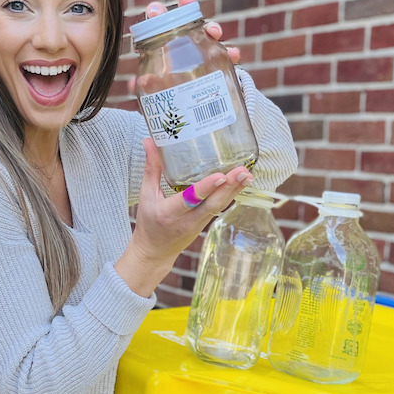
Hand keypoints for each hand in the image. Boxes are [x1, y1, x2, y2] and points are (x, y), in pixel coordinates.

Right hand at [114, 138, 253, 297]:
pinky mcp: (206, 223)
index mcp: (169, 213)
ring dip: (235, 190)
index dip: (205, 188)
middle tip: (243, 172)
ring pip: (219, 206)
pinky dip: (231, 195)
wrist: (155, 253)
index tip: (220, 176)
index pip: (189, 200)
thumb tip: (150, 140)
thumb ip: (151, 168)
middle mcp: (187, 220)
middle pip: (212, 203)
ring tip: (248, 174)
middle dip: (229, 187)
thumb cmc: (148, 223)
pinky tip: (241, 182)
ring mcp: (199, 223)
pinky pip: (220, 207)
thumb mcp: (145, 196)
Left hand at [129, 0, 240, 95]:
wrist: (193, 105)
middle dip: (187, 7)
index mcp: (166, 46)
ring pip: (208, 33)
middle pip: (187, 22)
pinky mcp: (220, 63)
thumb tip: (133, 85)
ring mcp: (204, 51)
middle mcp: (185, 43)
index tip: (155, 9)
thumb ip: (146, 87)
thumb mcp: (155, 91)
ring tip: (213, 32)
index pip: (161, 26)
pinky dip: (231, 53)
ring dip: (212, 27)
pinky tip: (234, 54)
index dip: (158, 14)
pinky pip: (227, 55)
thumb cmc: (169, 92)